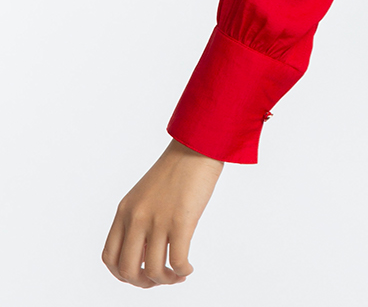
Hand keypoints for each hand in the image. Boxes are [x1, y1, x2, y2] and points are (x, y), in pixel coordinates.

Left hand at [102, 138, 223, 287]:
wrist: (198, 145)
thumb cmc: (179, 168)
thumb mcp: (147, 193)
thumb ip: (141, 218)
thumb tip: (147, 251)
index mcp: (125, 211)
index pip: (110, 257)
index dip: (123, 274)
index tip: (141, 274)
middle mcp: (136, 218)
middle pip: (127, 270)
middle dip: (144, 282)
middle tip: (161, 279)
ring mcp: (157, 220)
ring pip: (152, 270)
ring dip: (166, 279)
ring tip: (178, 275)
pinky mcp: (181, 220)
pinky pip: (177, 260)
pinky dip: (182, 271)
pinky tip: (189, 267)